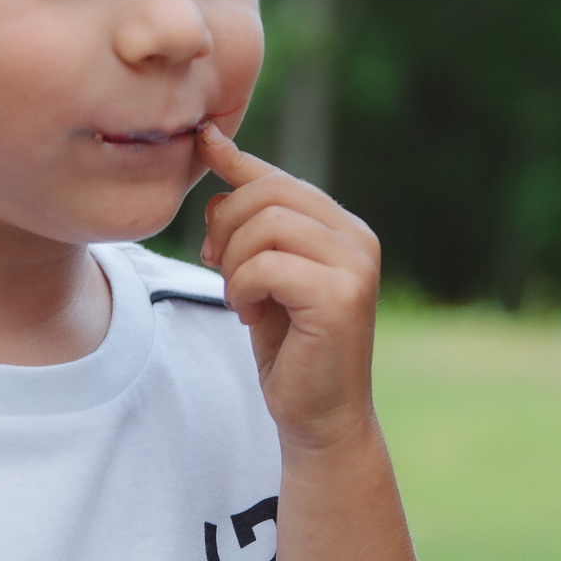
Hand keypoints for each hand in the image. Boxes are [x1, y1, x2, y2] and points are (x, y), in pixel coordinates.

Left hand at [197, 124, 383, 451]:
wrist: (320, 417)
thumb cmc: (290, 349)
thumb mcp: (263, 276)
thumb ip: (249, 223)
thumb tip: (216, 151)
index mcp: (343, 229)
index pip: (280, 179)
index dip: (237, 160)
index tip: (202, 142)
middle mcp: (358, 239)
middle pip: (268, 193)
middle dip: (225, 227)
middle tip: (216, 267)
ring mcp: (355, 265)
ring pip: (264, 225)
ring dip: (233, 263)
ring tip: (239, 297)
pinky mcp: (341, 296)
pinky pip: (266, 265)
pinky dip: (242, 287)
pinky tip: (248, 314)